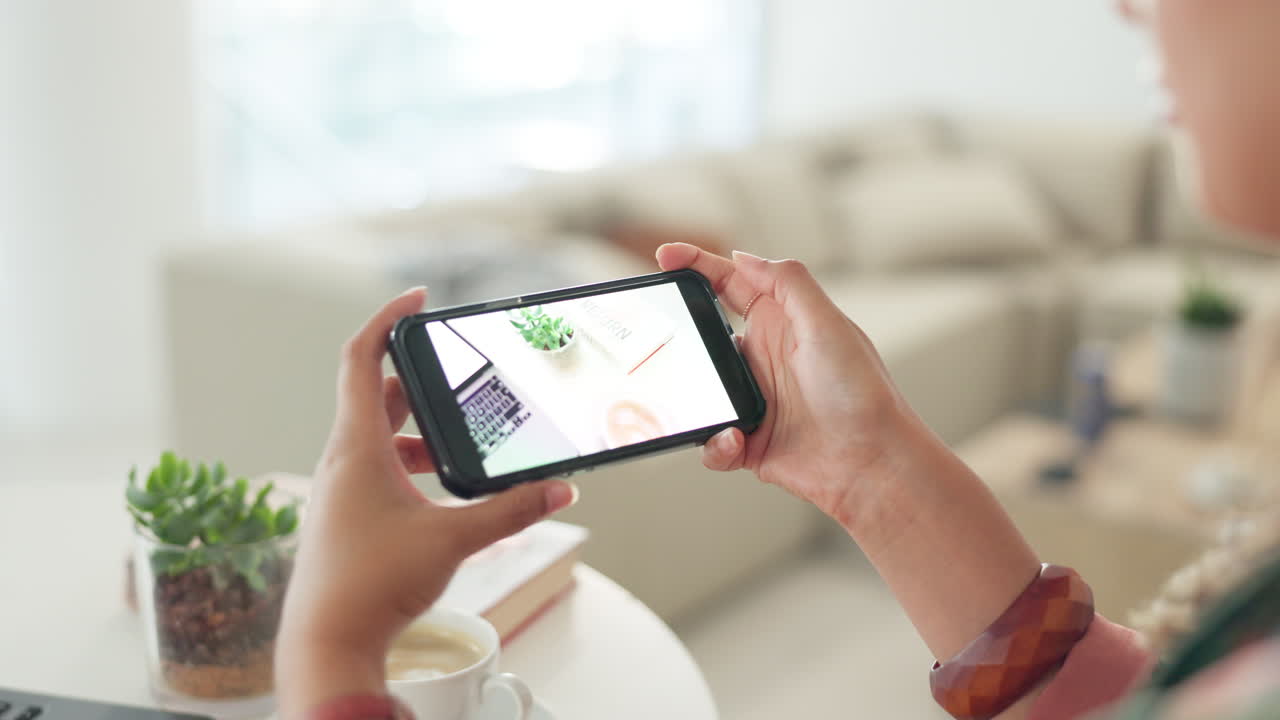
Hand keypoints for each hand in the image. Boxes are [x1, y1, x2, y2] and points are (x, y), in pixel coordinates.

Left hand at [276, 288, 577, 713]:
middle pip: (374, 395)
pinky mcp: (345, 516)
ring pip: (375, 436)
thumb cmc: (369, 585)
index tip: (416, 299)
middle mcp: (341, 460)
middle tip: (457, 378)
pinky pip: (375, 469)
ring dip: (415, 430)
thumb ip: (511, 511)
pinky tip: (439, 490)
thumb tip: (558, 490)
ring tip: (456, 442)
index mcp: (356, 447)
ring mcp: (339, 490)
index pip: (361, 358)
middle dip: (418, 382)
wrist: (327, 643)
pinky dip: (407, 464)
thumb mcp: (454, 540)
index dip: (387, 320)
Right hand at [656, 244, 932, 523]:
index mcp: (781, 322)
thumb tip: (743, 256)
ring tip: (711, 405)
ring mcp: (753, 399)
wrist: (872, 462)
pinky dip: (714, 443)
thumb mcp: (828, 323)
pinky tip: (734, 441)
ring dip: (695, 397)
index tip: (666, 256)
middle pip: (704, 335)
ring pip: (699, 390)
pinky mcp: (748, 441)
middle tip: (663, 340)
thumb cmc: (861, 393)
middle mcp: (763, 357)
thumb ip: (788, 282)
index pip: (730, 283)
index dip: (697, 264)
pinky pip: (710, 440)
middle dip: (681, 337)